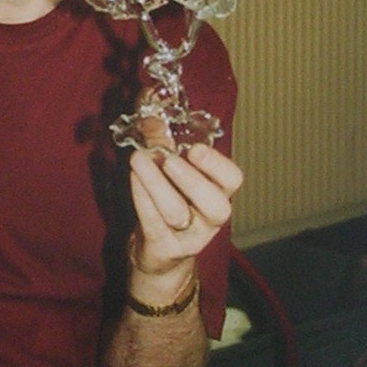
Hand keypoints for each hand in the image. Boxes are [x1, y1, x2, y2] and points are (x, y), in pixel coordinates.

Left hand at [129, 142, 242, 274]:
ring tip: (140, 160)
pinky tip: (134, 178)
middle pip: (214, 204)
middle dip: (191, 180)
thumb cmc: (170, 201)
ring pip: (177, 213)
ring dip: (157, 184)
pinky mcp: (166, 248)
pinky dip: (142, 198)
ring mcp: (190, 236)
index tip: (195, 149)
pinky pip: (154, 223)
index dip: (217, 165)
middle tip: (169, 160)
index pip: (232, 180)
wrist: (159, 248)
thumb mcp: (171, 171)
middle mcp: (211, 217)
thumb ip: (164, 145)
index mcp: (219, 192)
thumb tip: (152, 118)